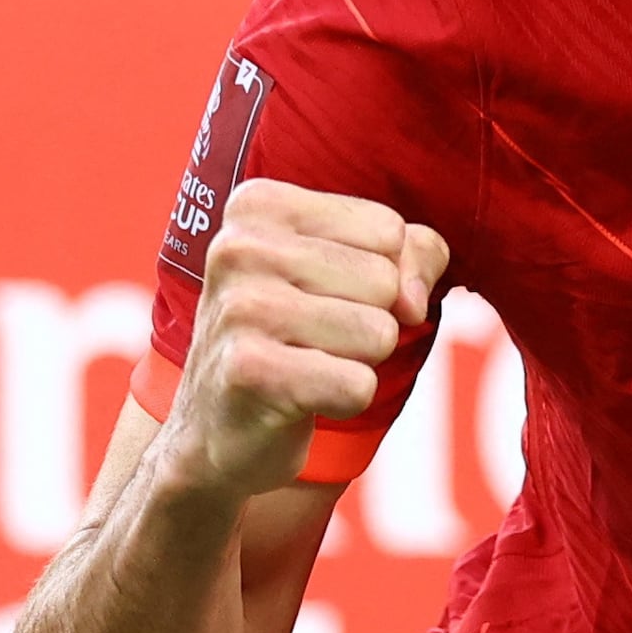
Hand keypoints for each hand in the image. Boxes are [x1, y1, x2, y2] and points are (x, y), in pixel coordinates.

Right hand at [160, 180, 447, 500]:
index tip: (324, 296)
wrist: (218, 427)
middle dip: (369, 321)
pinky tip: (298, 398)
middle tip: (312, 339)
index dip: (381, 277)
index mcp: (259, 205)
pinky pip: (358, 385)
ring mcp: (239, 308)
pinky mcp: (249, 371)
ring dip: (357, 362)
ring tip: (305, 365)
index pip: (388, 230)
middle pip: (385, 281)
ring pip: (378, 332)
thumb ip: (413, 256)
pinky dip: (344, 401)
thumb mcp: (352, 273)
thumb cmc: (294, 337)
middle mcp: (240, 246)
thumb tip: (413, 301)